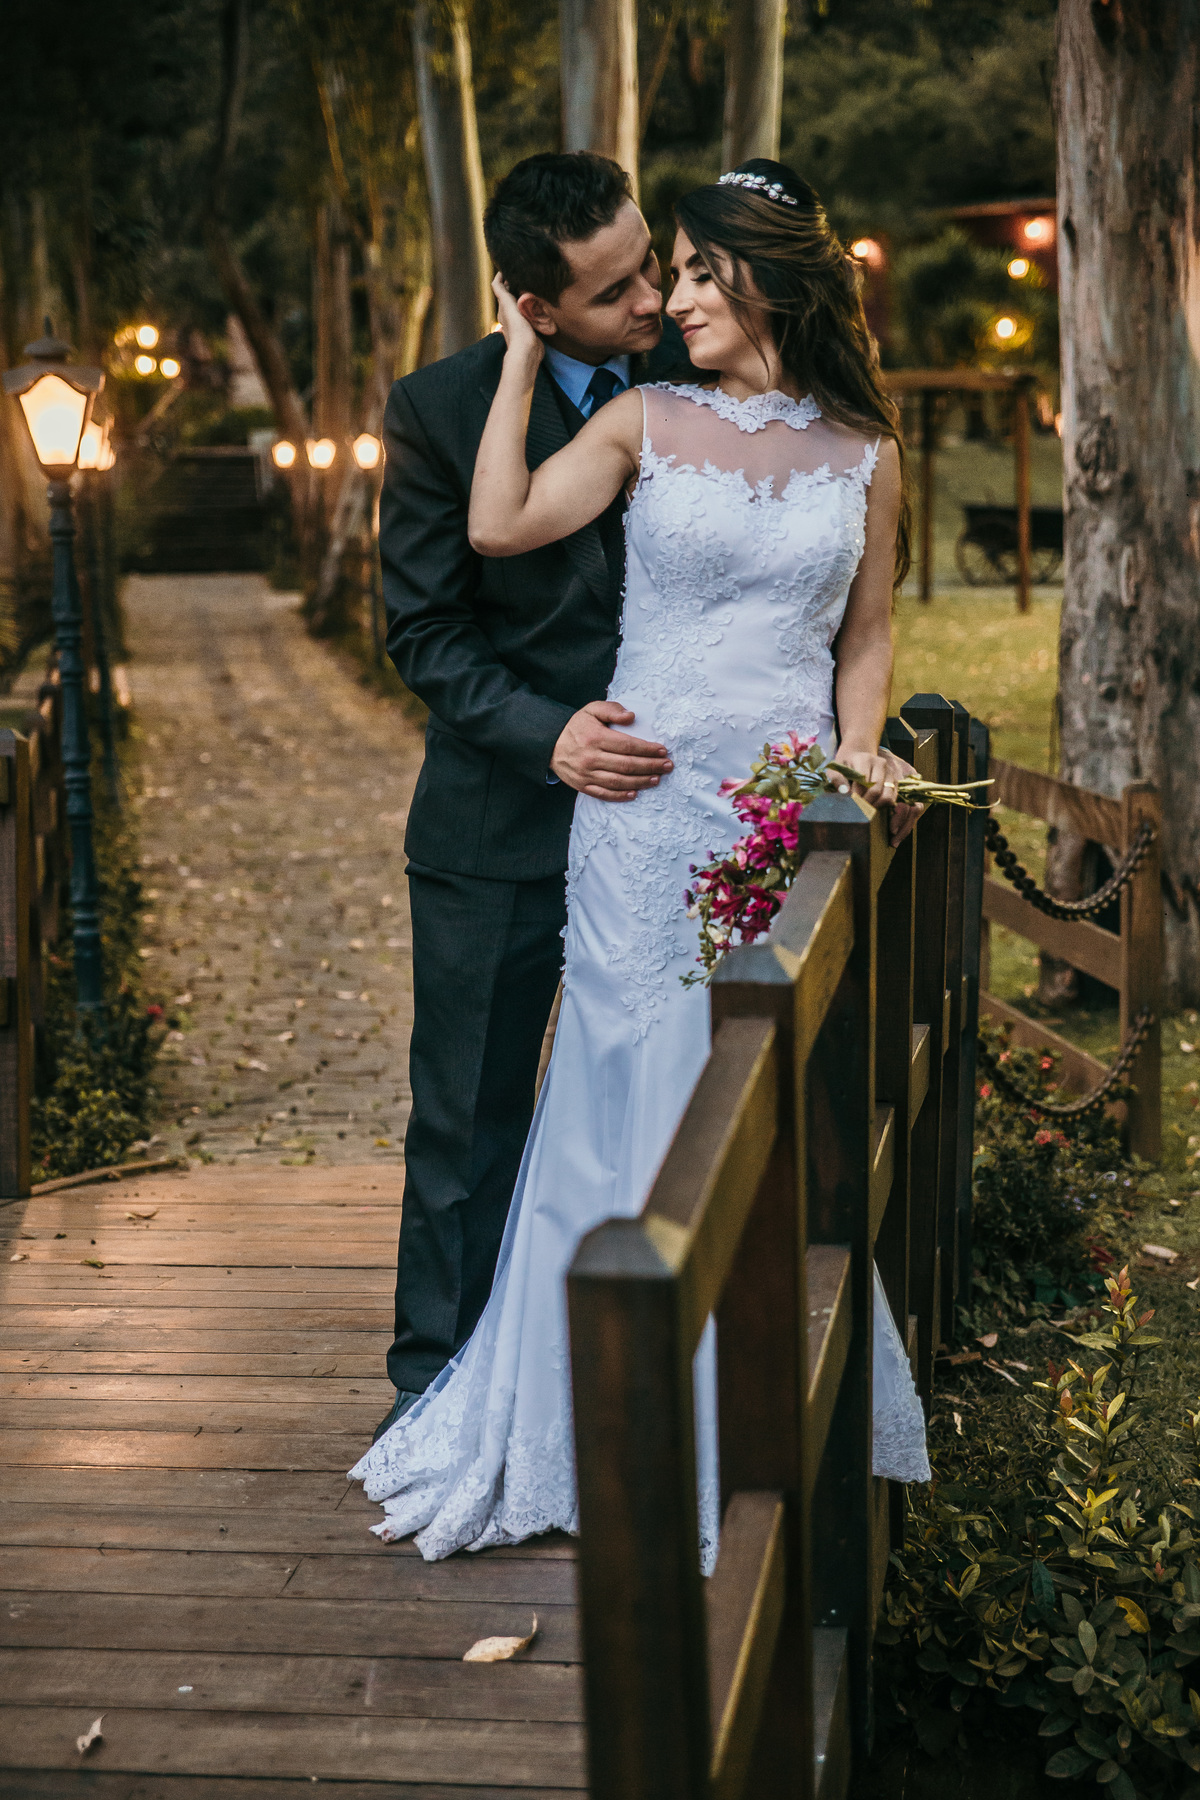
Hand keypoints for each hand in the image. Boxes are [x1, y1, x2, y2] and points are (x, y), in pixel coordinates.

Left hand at [492, 272, 542, 371]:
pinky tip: (539, 301)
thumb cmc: (517, 329)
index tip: (509, 266)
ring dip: (523, 293)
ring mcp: (520, 320)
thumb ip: (501, 292)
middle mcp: (509, 313)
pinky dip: (532, 304)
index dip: (502, 276)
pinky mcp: (529, 327)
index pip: (500, 288)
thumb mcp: (507, 306)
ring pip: (519, 302)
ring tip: (532, 282)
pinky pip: (529, 311)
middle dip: (514, 282)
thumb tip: (497, 279)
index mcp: (503, 307)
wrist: (527, 350)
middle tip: (523, 271)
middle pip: (510, 294)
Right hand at [551, 701, 672, 800]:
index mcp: (596, 738)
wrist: (548, 743)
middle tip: (668, 766)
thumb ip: (611, 710)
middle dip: (650, 766)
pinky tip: (635, 793)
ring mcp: (586, 774)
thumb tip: (631, 717)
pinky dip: (620, 796)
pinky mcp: (582, 786)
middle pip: (627, 765)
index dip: (647, 749)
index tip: (663, 750)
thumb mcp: (591, 710)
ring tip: (657, 779)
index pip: (628, 746)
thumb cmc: (575, 726)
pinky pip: (603, 794)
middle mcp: (591, 758)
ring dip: (640, 782)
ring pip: (618, 781)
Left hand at [832, 745, 923, 845]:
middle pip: (881, 793)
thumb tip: (845, 794)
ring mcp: (893, 776)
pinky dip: (904, 820)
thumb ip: (837, 779)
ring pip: (896, 799)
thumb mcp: (835, 768)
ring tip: (890, 837)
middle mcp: (883, 766)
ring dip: (894, 819)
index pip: (867, 784)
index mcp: (867, 760)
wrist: (859, 753)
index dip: (860, 800)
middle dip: (872, 810)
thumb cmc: (845, 764)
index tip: (853, 812)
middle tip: (864, 822)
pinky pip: (907, 803)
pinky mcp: (898, 785)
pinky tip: (895, 835)